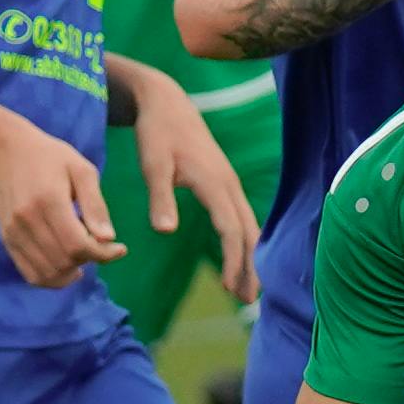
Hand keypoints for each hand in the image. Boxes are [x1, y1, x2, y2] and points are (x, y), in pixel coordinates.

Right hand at [0, 120, 121, 286]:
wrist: (4, 152)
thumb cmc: (50, 157)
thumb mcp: (82, 170)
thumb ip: (95, 204)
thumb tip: (108, 239)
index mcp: (49, 201)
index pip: (77, 245)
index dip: (103, 254)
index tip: (119, 249)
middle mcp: (27, 221)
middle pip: (64, 261)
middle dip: (89, 260)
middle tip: (98, 245)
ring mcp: (13, 233)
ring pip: (47, 273)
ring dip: (71, 272)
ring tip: (81, 254)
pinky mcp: (7, 240)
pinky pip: (30, 274)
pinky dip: (52, 278)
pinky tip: (66, 266)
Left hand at [126, 74, 263, 304]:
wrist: (167, 103)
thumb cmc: (157, 134)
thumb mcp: (153, 164)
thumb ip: (160, 198)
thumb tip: (164, 231)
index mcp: (214, 183)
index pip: (231, 229)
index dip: (233, 260)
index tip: (230, 288)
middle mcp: (229, 185)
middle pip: (248, 232)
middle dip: (250, 266)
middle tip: (248, 300)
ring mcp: (230, 183)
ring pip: (248, 225)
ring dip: (250, 257)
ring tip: (247, 288)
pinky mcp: (225, 182)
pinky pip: (241, 217)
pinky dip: (244, 241)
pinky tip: (240, 257)